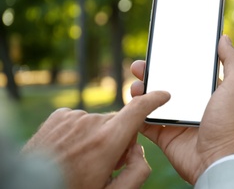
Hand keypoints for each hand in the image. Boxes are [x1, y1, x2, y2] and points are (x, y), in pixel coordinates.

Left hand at [22, 91, 169, 188]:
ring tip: (81, 158)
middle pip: (119, 122)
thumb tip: (139, 150)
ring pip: (99, 122)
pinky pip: (81, 119)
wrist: (28, 186)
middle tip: (105, 161)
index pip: (138, 110)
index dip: (154, 100)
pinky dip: (81, 131)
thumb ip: (137, 172)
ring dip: (98, 136)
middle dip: (119, 138)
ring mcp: (74, 116)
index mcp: (108, 141)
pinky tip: (69, 149)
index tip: (163, 95)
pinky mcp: (60, 115)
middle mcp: (92, 122)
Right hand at [130, 35, 233, 184]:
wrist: (217, 160)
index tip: (159, 51)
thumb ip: (232, 61)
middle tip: (139, 67)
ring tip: (134, 86)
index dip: (171, 61)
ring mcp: (176, 121)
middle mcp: (190, 105)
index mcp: (205, 93)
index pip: (185, 72)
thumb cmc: (229, 123)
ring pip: (152, 103)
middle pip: (165, 85)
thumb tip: (224, 38)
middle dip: (151, 74)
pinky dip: (136, 114)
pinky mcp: (165, 136)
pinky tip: (131, 104)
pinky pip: (146, 123)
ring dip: (140, 93)